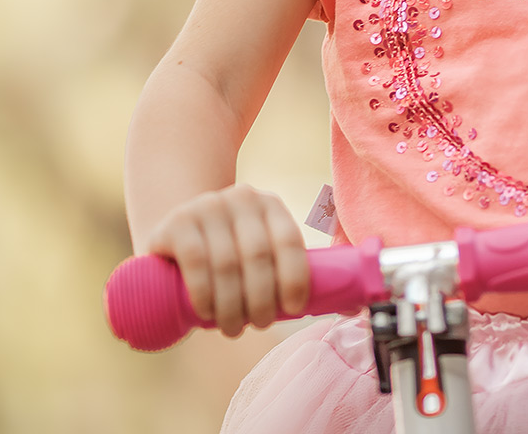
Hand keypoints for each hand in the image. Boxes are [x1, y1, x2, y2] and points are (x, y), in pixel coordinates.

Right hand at [142, 184, 310, 337]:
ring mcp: (207, 206)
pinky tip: (206, 313)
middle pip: (258, 255)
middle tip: (259, 325)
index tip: (293, 309)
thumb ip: (299, 275)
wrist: (177, 238)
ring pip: (226, 264)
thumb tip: (350, 309)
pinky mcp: (177, 221)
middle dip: (262, 299)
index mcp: (271, 205)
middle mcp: (241, 198)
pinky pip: (195, 260)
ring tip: (232, 328)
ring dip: (232, 305)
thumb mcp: (264, 255)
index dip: (295, 277)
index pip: (290, 239)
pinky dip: (204, 293)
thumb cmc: (231, 256)